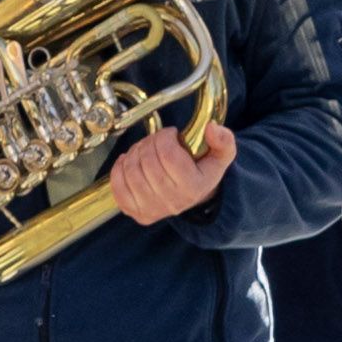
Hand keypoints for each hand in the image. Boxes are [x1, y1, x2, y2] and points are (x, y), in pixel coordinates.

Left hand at [104, 116, 238, 228]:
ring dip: (134, 153)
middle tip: (156, 140)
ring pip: (131, 170)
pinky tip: (130, 162)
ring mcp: (152, 209)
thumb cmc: (203, 172)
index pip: (168, 154)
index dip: (165, 137)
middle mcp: (172, 202)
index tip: (170, 134)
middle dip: (149, 142)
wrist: (193, 197)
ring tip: (145, 150)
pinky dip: (120, 168)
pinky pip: (118, 186)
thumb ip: (224, 141)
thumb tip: (212, 129)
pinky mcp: (135, 212)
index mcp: (193, 187)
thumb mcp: (221, 156)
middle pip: (147, 161)